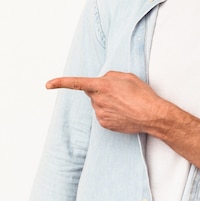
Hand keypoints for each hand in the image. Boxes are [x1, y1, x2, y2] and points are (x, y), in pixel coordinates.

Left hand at [46, 71, 164, 133]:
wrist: (152, 115)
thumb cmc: (142, 94)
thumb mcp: (127, 76)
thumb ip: (110, 76)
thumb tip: (101, 82)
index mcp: (102, 86)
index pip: (77, 83)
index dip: (61, 83)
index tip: (48, 84)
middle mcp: (98, 100)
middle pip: (92, 92)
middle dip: (101, 91)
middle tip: (120, 92)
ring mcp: (100, 113)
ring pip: (98, 104)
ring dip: (107, 102)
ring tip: (125, 103)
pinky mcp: (104, 124)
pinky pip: (102, 114)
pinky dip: (110, 112)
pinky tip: (123, 112)